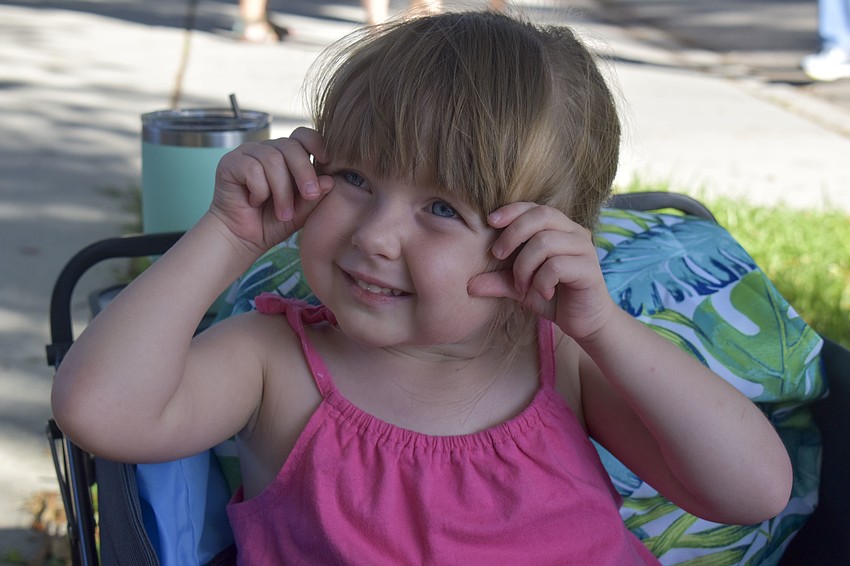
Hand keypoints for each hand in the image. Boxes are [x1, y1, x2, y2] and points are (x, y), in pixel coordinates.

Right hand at [210, 127, 333, 252]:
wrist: (242, 238)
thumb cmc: (271, 223)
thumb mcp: (300, 213)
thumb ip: (314, 198)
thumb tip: (330, 180)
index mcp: (287, 156)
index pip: (303, 136)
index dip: (316, 144)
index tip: (327, 163)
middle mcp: (267, 149)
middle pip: (291, 146)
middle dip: (304, 172)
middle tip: (310, 195)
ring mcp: (248, 153)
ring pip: (273, 159)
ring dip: (281, 191)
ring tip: (282, 212)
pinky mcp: (230, 162)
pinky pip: (252, 169)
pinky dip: (259, 190)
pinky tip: (254, 202)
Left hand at [467, 202, 615, 340]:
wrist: (584, 323)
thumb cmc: (553, 298)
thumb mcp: (520, 288)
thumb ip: (499, 281)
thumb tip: (469, 284)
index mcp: (559, 229)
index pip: (534, 207)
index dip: (512, 210)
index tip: (490, 221)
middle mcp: (574, 232)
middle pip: (541, 215)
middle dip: (513, 233)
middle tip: (497, 255)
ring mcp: (584, 249)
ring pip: (545, 241)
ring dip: (525, 265)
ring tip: (523, 286)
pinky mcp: (589, 269)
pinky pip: (556, 265)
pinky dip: (542, 280)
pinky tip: (544, 292)